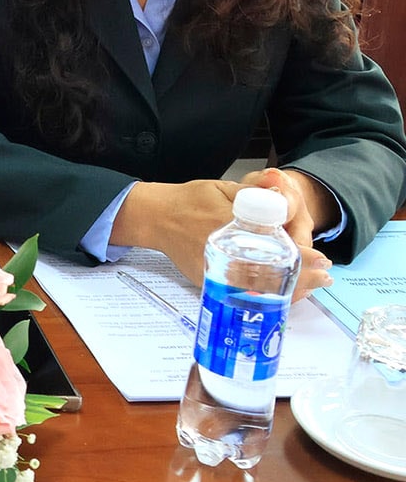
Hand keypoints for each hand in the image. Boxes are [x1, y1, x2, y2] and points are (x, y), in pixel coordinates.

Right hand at [115, 175, 332, 301]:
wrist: (156, 217)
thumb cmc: (190, 199)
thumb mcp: (225, 187)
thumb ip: (256, 192)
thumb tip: (284, 194)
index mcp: (231, 228)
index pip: (273, 247)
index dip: (303, 256)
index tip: (322, 261)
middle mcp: (223, 254)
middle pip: (272, 274)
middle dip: (302, 277)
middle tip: (324, 276)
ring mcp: (215, 272)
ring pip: (259, 289)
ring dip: (289, 290)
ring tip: (312, 286)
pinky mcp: (208, 282)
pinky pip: (243, 293)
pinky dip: (265, 294)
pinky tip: (282, 292)